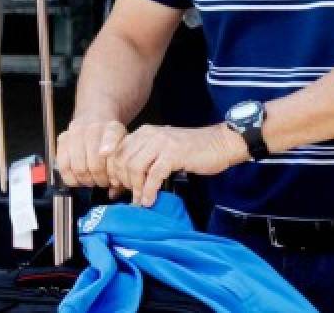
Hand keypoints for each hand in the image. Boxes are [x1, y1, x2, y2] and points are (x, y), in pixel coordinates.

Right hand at [55, 118, 127, 189]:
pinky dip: (71, 178)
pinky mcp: (62, 140)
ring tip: (92, 180)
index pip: (111, 138)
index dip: (109, 149)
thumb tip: (114, 188)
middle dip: (101, 179)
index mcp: (113, 129)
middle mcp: (93, 128)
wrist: (95, 119)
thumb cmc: (111, 141)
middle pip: (95, 162)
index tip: (109, 160)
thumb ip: (122, 169)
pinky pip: (63, 166)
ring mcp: (76, 133)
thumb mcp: (123, 150)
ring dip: (86, 180)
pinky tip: (78, 180)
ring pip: (79, 167)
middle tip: (104, 182)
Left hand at [107, 123, 246, 206]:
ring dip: (135, 188)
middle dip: (122, 182)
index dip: (113, 172)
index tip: (115, 189)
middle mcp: (149, 134)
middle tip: (128, 197)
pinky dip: (149, 190)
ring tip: (139, 201)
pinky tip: (150, 201)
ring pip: (135, 167)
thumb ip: (142, 163)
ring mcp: (161, 143)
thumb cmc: (191, 151)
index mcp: (143, 132)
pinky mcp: (173, 153)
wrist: (219, 143)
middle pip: (122, 160)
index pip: (117, 152)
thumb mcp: (162, 152)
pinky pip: (154, 174)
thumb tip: (119, 185)